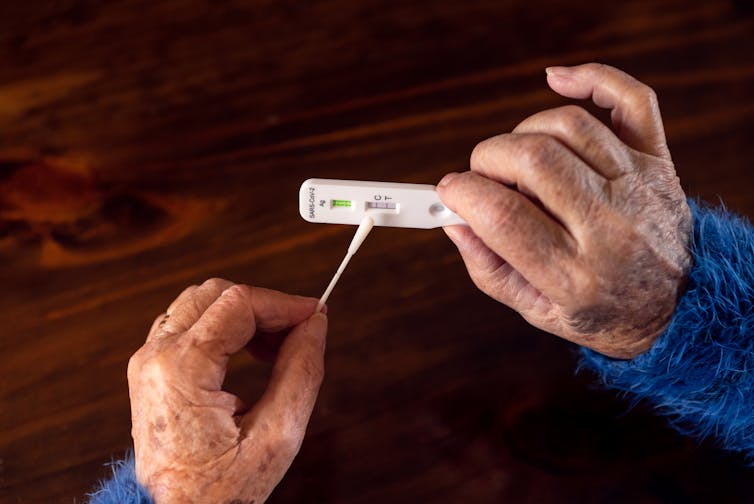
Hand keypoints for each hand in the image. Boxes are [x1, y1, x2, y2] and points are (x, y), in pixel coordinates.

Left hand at [127, 278, 326, 502]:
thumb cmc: (221, 491)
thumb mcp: (278, 435)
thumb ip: (301, 370)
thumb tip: (315, 323)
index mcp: (181, 370)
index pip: (238, 303)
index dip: (284, 303)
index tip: (317, 313)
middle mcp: (155, 357)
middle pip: (216, 293)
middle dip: (264, 305)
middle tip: (298, 333)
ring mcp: (147, 361)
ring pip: (201, 303)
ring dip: (244, 314)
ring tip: (276, 348)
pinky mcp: (151, 369)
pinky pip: (189, 323)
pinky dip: (225, 326)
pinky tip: (250, 354)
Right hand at [437, 63, 691, 358]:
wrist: (675, 305)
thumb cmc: (598, 309)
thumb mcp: (534, 309)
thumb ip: (487, 267)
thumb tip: (453, 218)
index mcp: (573, 274)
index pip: (502, 215)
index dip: (461, 193)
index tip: (449, 191)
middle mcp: (609, 227)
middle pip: (532, 160)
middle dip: (488, 159)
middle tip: (484, 177)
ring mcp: (637, 186)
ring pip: (568, 126)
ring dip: (524, 133)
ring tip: (519, 159)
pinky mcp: (656, 160)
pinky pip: (630, 100)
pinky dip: (591, 78)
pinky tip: (556, 80)